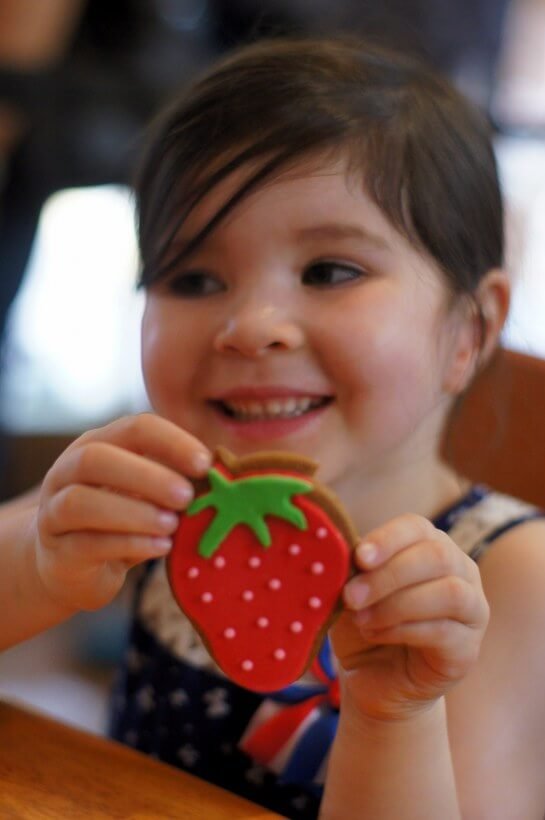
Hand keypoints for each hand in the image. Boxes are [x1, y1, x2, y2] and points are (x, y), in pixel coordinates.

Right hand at [34, 413, 210, 611]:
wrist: (67, 567)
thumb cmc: (118, 521)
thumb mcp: (144, 495)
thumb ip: (173, 482)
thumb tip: (223, 479)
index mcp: (98, 445)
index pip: (134, 428)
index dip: (171, 441)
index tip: (205, 464)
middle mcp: (68, 471)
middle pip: (96, 458)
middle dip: (147, 475)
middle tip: (187, 496)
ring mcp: (54, 512)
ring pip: (82, 502)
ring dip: (134, 512)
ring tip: (172, 525)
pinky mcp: (58, 553)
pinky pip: (86, 544)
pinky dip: (128, 544)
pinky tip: (161, 547)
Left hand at [329, 514, 488, 721]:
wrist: (375, 679)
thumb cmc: (364, 624)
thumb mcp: (352, 592)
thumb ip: (354, 571)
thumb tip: (344, 556)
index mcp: (428, 545)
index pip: (417, 527)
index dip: (388, 539)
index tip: (359, 557)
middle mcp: (460, 570)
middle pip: (437, 556)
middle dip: (389, 574)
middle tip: (351, 596)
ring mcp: (472, 609)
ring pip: (448, 592)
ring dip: (397, 604)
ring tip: (361, 619)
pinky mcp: (468, 648)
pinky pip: (443, 631)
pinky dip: (402, 630)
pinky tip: (375, 635)